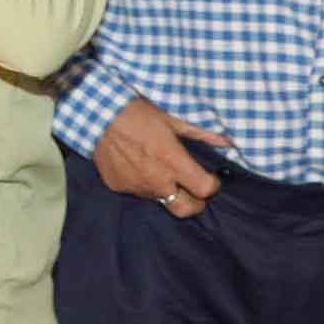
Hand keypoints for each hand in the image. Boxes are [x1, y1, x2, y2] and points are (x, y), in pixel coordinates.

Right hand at [92, 97, 227, 218]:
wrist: (97, 115)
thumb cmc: (137, 113)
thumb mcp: (172, 120)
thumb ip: (201, 134)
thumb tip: (226, 141)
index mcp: (174, 163)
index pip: (205, 190)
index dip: (212, 185)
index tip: (210, 178)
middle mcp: (157, 181)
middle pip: (185, 210)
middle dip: (195, 204)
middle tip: (193, 190)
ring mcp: (136, 187)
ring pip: (160, 199)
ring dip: (165, 189)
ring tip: (157, 169)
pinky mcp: (119, 187)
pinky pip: (137, 191)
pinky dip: (141, 183)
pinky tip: (135, 165)